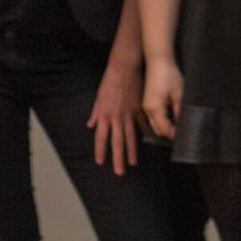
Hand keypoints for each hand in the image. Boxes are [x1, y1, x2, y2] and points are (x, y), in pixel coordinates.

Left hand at [88, 55, 143, 174]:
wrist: (124, 69)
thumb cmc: (110, 82)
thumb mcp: (98, 98)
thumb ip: (95, 113)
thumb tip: (91, 125)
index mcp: (104, 115)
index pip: (101, 138)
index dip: (101, 151)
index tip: (101, 162)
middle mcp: (117, 118)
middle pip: (117, 142)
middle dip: (117, 158)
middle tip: (119, 171)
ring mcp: (129, 114)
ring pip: (130, 137)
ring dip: (131, 151)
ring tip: (133, 163)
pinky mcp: (140, 108)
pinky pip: (143, 123)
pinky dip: (146, 132)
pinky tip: (149, 141)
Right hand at [142, 59, 182, 140]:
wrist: (158, 61)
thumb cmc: (169, 75)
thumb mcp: (179, 94)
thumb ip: (179, 111)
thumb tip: (182, 123)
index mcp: (154, 108)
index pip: (163, 129)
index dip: (173, 134)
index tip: (184, 135)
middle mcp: (147, 109)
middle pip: (157, 129)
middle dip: (168, 132)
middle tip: (182, 132)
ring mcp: (146, 105)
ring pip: (154, 123)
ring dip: (165, 127)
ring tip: (178, 126)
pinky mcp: (147, 101)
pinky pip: (153, 116)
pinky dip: (161, 120)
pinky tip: (172, 117)